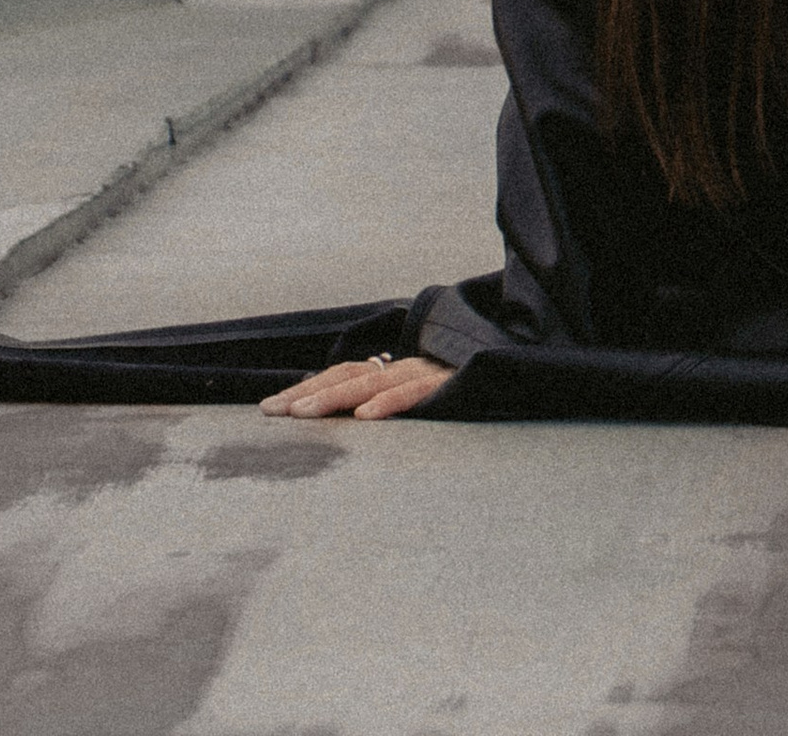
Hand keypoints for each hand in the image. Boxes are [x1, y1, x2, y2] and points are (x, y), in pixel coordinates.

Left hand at [261, 353, 450, 421]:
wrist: (516, 367)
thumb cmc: (468, 388)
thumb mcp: (424, 396)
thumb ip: (392, 401)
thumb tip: (351, 422)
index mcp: (397, 370)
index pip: (344, 373)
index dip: (307, 387)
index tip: (270, 408)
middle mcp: (408, 366)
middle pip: (349, 374)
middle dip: (307, 393)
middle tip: (271, 411)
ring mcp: (429, 372)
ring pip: (375, 382)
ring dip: (335, 397)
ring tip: (303, 414)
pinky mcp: (451, 384)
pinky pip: (417, 393)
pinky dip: (390, 404)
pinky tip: (366, 418)